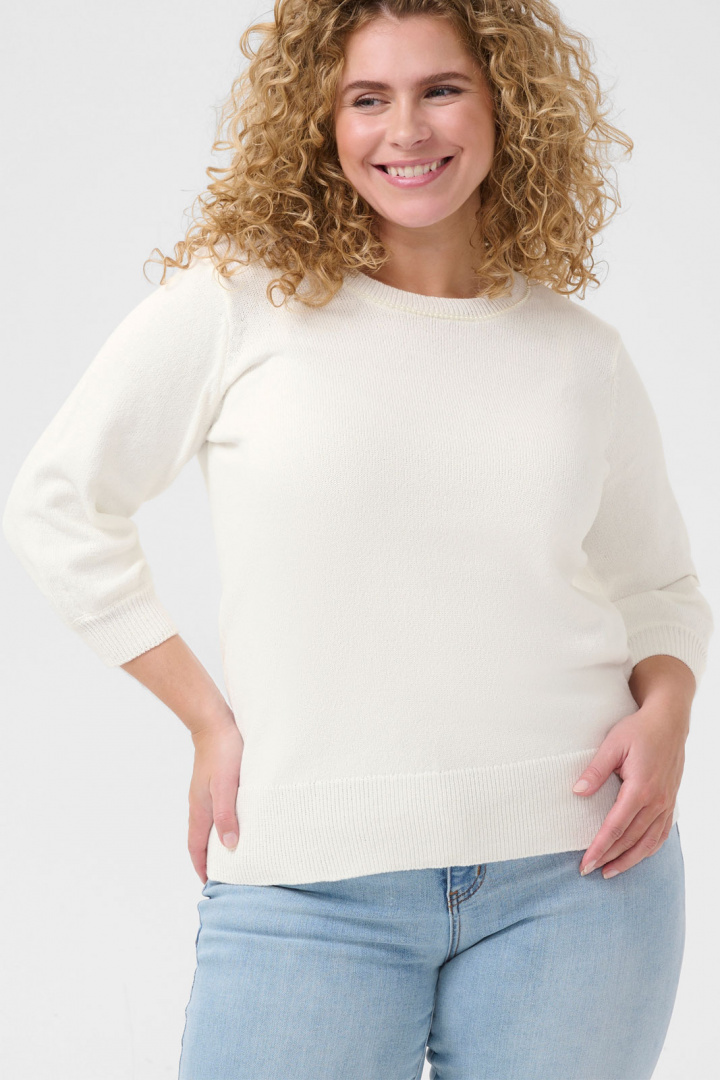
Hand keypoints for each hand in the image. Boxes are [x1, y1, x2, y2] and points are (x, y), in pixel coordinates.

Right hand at [187, 716, 243, 883]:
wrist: (215, 723)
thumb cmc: (223, 752)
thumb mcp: (227, 786)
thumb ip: (226, 815)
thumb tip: (229, 847)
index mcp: (200, 809)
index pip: (196, 847)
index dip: (202, 867)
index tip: (209, 884)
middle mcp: (200, 804)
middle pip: (201, 839)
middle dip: (209, 859)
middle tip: (225, 875)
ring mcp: (205, 793)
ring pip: (209, 825)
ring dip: (216, 842)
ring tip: (233, 854)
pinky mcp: (213, 783)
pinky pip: (216, 811)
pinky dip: (223, 824)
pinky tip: (237, 821)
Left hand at [572, 704, 687, 878]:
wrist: (669, 722)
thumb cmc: (639, 730)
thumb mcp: (612, 744)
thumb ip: (595, 771)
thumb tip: (578, 792)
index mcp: (640, 789)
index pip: (616, 827)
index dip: (600, 847)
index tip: (585, 862)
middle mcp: (656, 802)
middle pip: (630, 839)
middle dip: (609, 857)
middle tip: (589, 870)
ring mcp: (666, 804)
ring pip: (648, 842)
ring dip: (629, 860)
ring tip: (610, 871)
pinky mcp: (670, 802)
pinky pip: (661, 834)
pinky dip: (648, 849)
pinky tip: (636, 856)